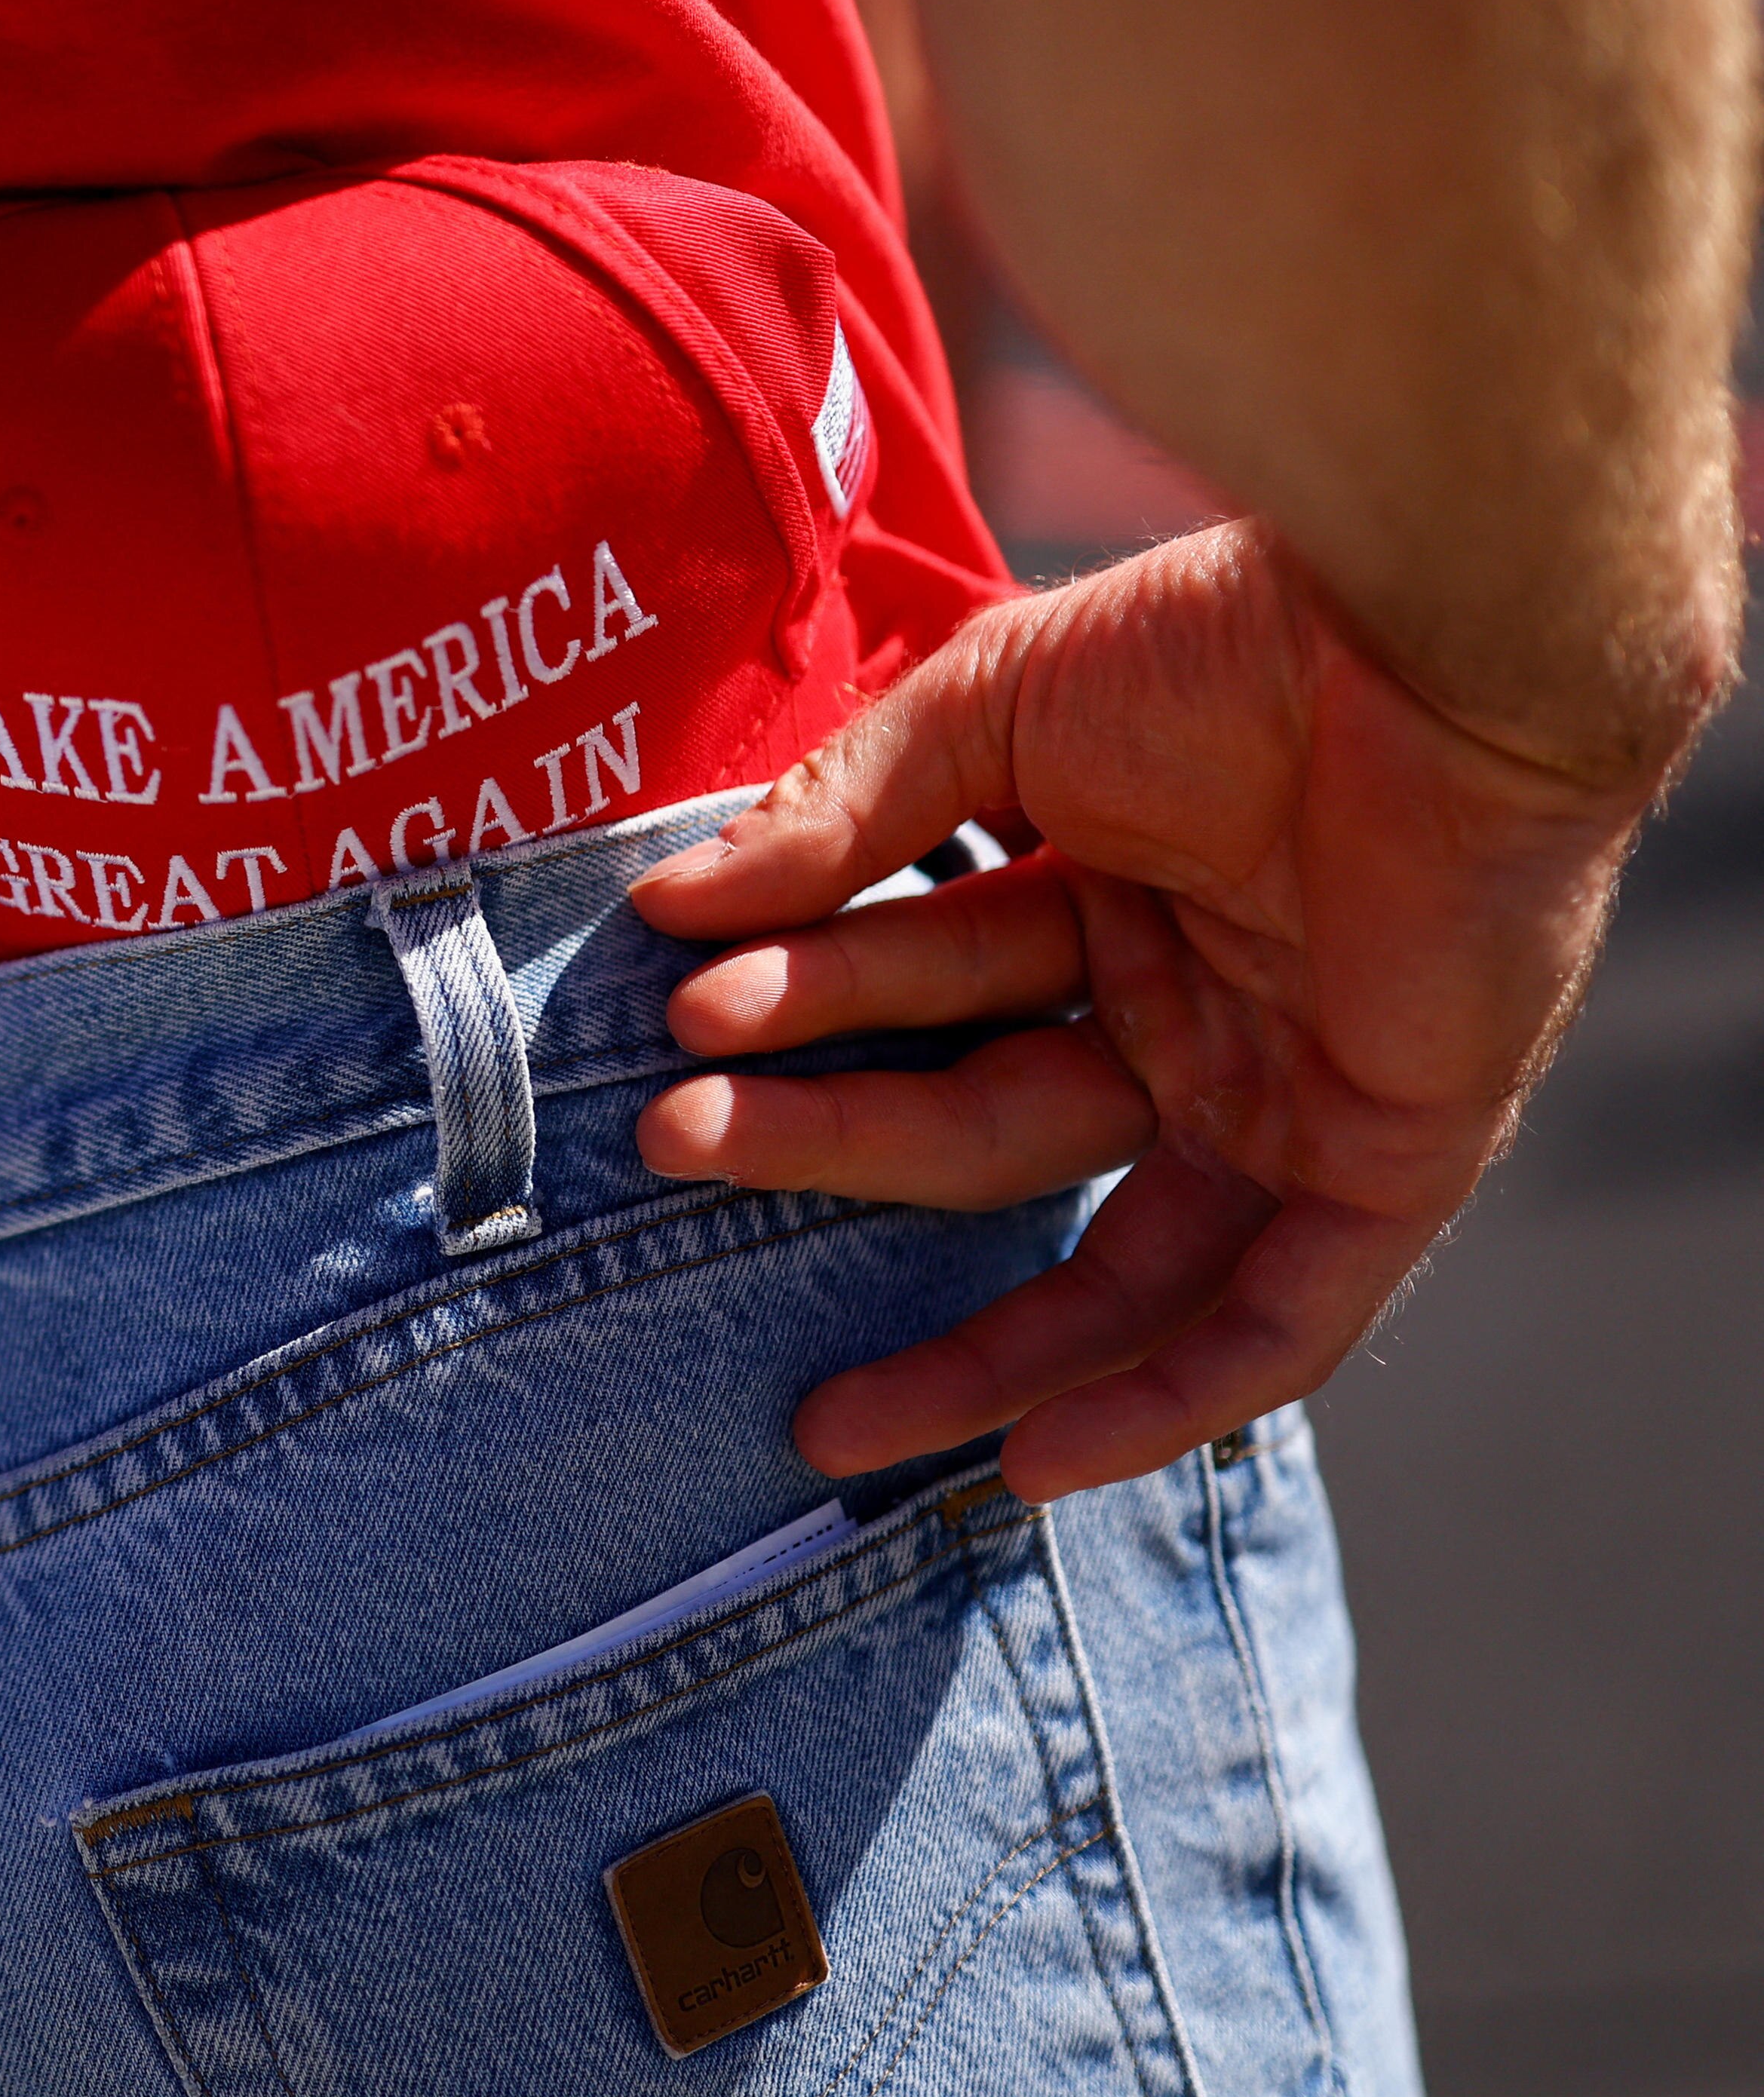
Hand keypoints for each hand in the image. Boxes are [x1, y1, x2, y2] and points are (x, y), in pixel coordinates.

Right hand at [627, 521, 1714, 1501]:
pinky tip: (1036, 1461)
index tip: (673, 1016)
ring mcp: (1291, 1094)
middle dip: (824, 1147)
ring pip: (1123, 1268)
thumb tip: (675, 905)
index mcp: (1105, 899)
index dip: (801, 1011)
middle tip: (673, 1146)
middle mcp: (1193, 1011)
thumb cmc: (1222, 635)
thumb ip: (842, 813)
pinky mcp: (1390, 1161)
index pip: (926, 994)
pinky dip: (1165, 1399)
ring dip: (983, 1354)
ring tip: (833, 1428)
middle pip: (986, 1131)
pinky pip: (1279, 1321)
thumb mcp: (992, 710)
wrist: (1424, 636)